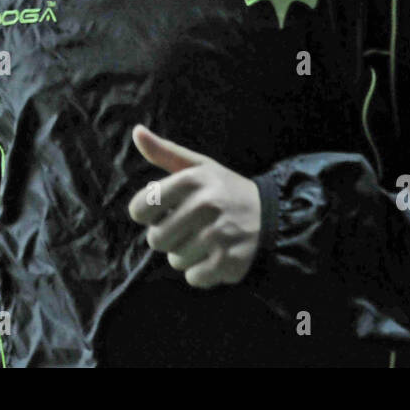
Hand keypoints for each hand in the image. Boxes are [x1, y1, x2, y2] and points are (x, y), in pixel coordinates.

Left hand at [126, 124, 261, 287]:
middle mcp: (204, 205)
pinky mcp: (229, 261)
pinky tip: (217, 255)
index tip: (162, 213)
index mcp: (192, 180)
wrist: (273, 215)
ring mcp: (217, 234)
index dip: (148, 215)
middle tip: (190, 228)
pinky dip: (203, 272)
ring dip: (187, 255)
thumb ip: (165, 152)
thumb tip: (137, 132)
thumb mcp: (199, 167)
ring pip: (175, 260)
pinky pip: (194, 278)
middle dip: (169, 238)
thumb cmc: (225, 191)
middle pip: (156, 239)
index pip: (141, 208)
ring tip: (207, 240)